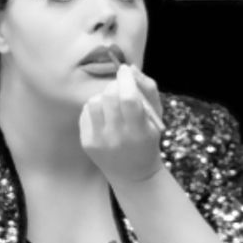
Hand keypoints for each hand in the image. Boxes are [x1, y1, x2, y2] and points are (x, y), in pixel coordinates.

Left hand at [79, 63, 165, 183]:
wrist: (133, 174)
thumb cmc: (147, 140)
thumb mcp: (156, 117)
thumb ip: (147, 89)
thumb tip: (129, 68)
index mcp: (139, 131)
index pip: (128, 99)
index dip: (125, 79)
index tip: (124, 70)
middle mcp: (117, 137)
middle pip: (109, 97)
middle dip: (115, 85)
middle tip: (120, 88)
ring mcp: (99, 141)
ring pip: (94, 102)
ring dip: (103, 97)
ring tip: (112, 104)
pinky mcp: (86, 143)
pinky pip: (86, 113)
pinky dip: (95, 108)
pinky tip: (104, 116)